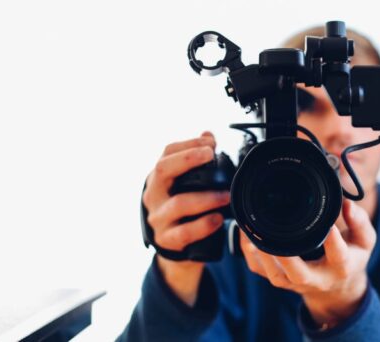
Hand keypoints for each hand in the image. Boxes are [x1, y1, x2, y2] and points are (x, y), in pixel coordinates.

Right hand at [142, 131, 229, 305]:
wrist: (173, 246)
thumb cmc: (181, 208)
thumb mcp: (183, 184)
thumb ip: (195, 161)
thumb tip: (208, 135)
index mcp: (158, 178)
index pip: (167, 153)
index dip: (188, 144)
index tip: (210, 142)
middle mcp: (153, 195)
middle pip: (162, 170)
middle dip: (187, 159)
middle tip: (211, 155)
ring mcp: (158, 218)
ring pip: (179, 203)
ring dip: (206, 197)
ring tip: (226, 195)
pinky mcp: (167, 240)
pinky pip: (185, 232)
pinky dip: (203, 225)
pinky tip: (217, 219)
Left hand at [240, 199, 376, 327]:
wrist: (336, 288)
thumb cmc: (350, 258)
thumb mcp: (364, 241)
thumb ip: (359, 221)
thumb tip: (346, 203)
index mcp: (341, 267)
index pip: (338, 255)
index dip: (333, 241)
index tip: (329, 225)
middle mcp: (316, 278)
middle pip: (299, 274)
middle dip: (286, 257)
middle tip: (275, 234)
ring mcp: (294, 282)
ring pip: (275, 273)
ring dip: (262, 254)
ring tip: (253, 230)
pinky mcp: (279, 279)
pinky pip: (260, 269)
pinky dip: (249, 252)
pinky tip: (246, 234)